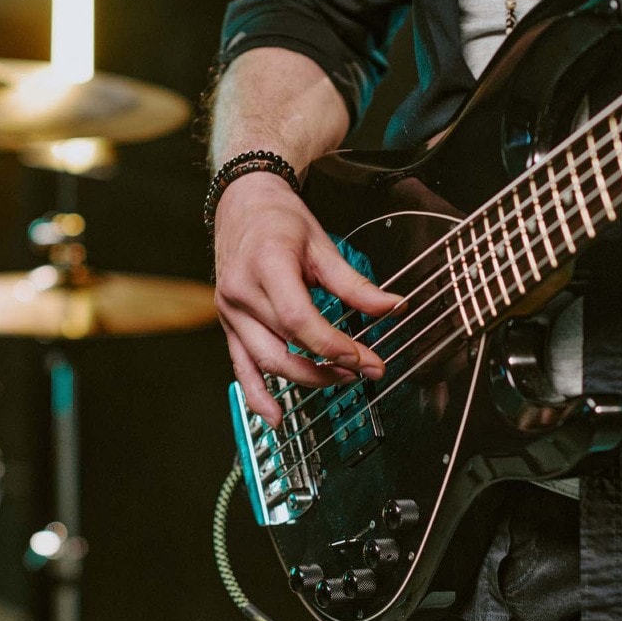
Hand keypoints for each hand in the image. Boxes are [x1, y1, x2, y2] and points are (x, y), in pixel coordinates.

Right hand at [213, 172, 402, 424]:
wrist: (242, 204)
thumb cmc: (279, 220)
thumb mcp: (322, 246)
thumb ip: (355, 285)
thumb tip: (392, 307)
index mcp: (266, 266)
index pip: (300, 320)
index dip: (334, 345)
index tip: (364, 357)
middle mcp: (241, 292)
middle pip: (285, 346)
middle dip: (327, 367)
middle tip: (364, 371)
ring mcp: (230, 311)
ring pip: (266, 362)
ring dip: (305, 379)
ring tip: (339, 381)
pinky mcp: (229, 324)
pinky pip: (241, 366)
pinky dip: (256, 395)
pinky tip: (275, 416)